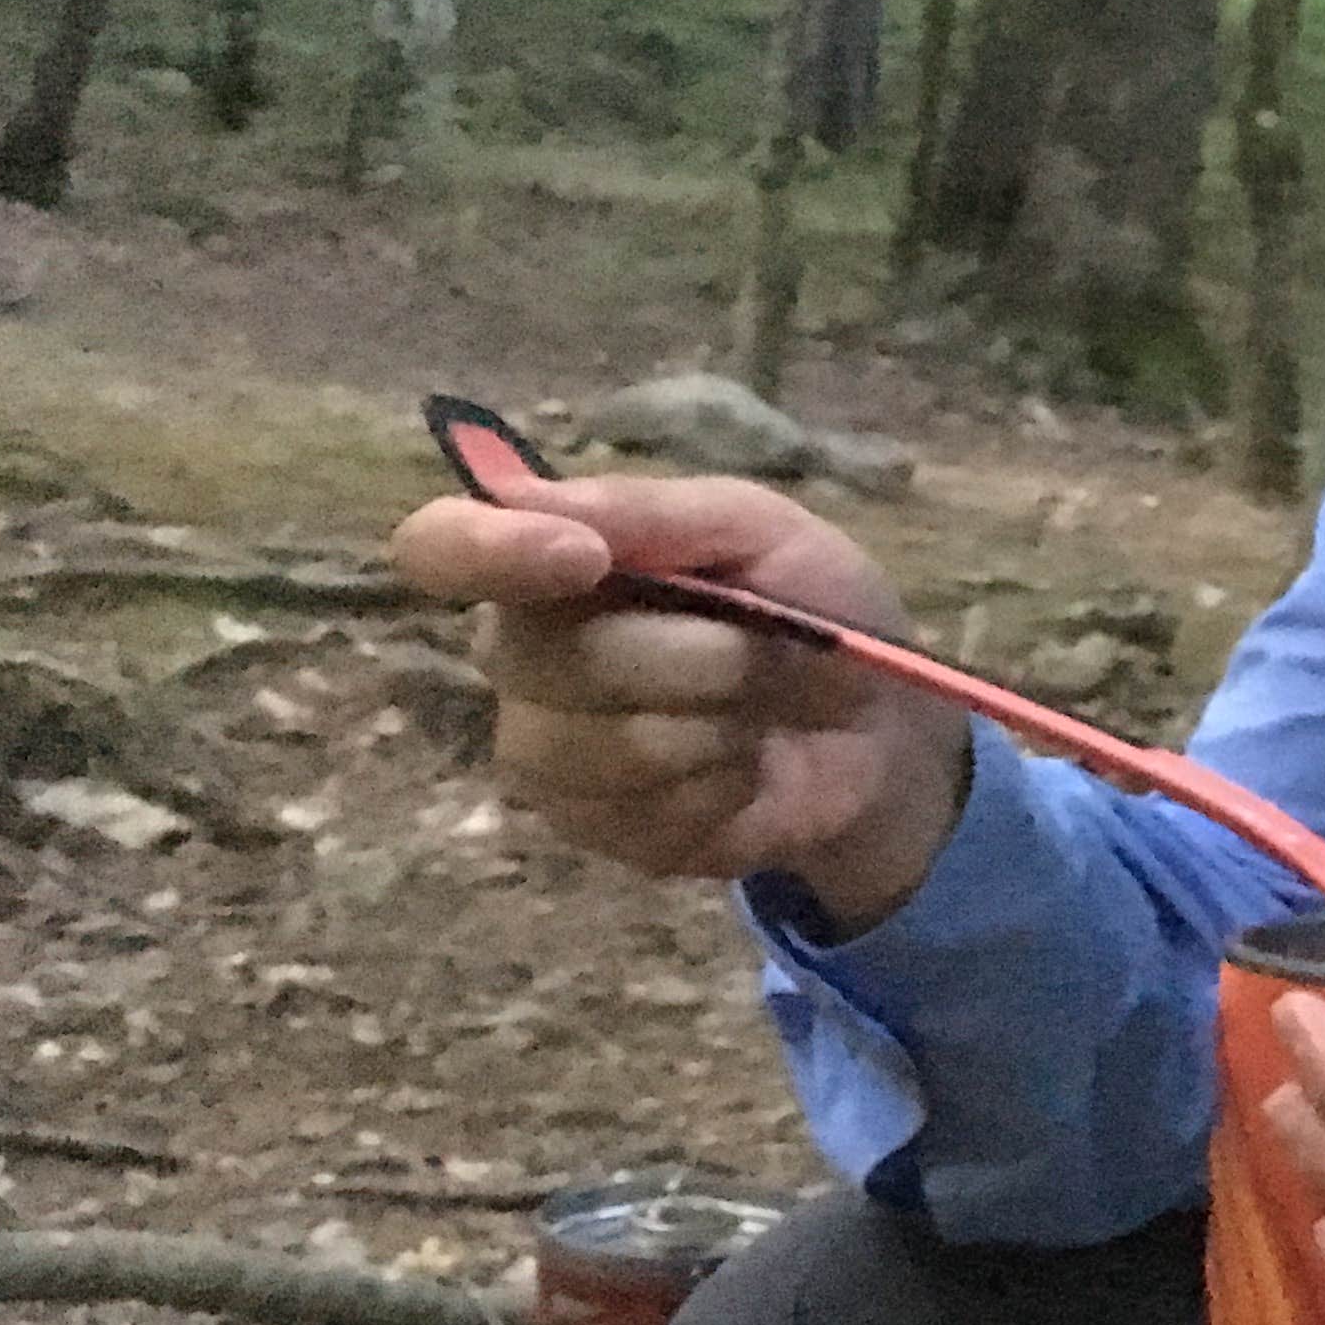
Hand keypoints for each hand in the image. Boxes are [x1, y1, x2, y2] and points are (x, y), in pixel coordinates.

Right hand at [388, 468, 965, 926]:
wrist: (883, 729)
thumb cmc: (814, 610)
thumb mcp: (760, 530)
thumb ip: (650, 510)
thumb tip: (523, 495)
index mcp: (548, 562)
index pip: (441, 547)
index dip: (487, 551)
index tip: (582, 557)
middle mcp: (522, 656)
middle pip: (543, 659)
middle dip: (687, 655)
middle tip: (761, 649)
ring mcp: (546, 752)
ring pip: (597, 745)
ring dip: (712, 726)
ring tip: (757, 714)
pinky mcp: (592, 829)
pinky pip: (639, 814)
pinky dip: (720, 787)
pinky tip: (745, 770)